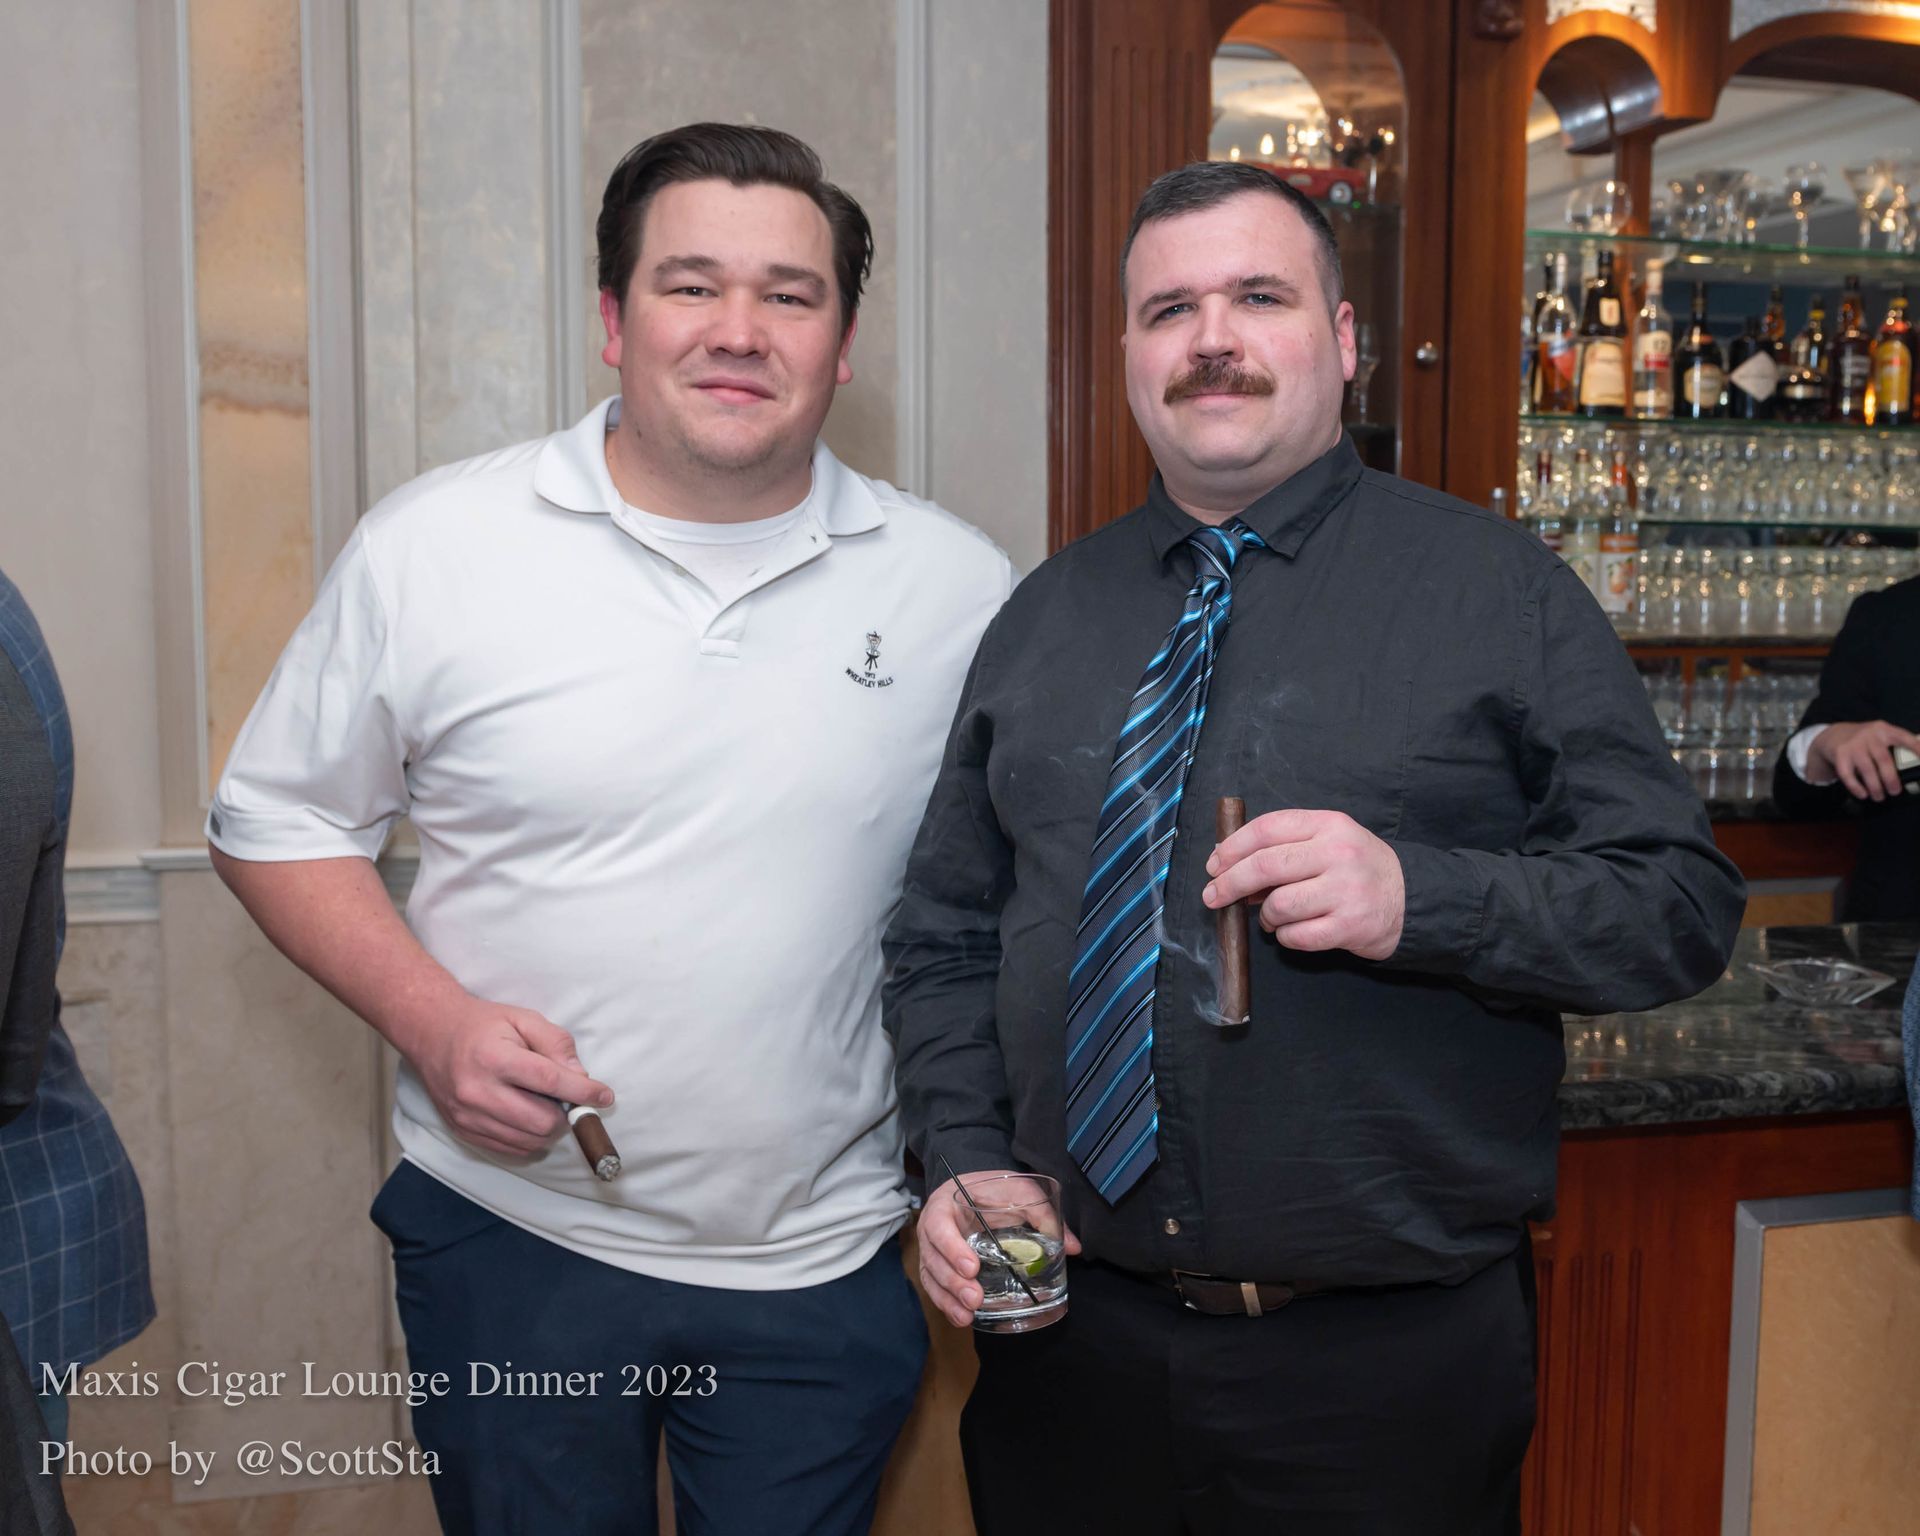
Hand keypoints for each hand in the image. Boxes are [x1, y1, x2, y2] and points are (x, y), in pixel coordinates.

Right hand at [406, 997, 614, 1158]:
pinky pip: (509, 1149)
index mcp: (494, 1059)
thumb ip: (556, 1043)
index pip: (550, 1082)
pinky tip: (528, 1116)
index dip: (583, 1092)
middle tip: (568, 1099)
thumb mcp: (523, 1018)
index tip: (604, 1096)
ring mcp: (467, 1116)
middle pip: (541, 1122)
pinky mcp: (463, 1130)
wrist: (430, 1033)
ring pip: (528, 1141)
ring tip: (545, 1104)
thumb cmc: (482, 1024)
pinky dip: (529, 1138)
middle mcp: (477, 1092)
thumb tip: (581, 1076)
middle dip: (565, 1114)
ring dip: (549, 1129)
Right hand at [916, 1173, 1082, 1328]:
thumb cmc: (993, 1189)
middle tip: (975, 1298)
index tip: (971, 1267)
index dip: (950, 1247)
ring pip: (931, 1277)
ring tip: (967, 1315)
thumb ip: (1043, 1213)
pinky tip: (962, 1318)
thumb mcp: (1019, 1190)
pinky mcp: (939, 1268)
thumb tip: (1073, 1247)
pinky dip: (947, 1305)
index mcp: (946, 1204)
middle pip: (933, 1257)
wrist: (975, 1191)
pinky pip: (936, 1288)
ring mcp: (933, 1250)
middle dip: (952, 1281)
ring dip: (948, 1298)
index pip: (939, 1224)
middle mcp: (933, 1228)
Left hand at [1201, 808, 1404, 960]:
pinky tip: (1292, 931)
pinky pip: (1295, 936)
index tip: (1214, 864)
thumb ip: (1285, 847)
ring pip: (1277, 905)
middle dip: (1230, 883)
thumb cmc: (1357, 869)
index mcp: (1329, 825)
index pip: (1267, 829)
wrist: (1410, 899)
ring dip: (1264, 916)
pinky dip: (1284, 936)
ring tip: (1271, 917)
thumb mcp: (1328, 842)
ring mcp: (1346, 891)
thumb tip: (1228, 864)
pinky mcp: (1350, 926)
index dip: (1232, 847)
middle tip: (1213, 896)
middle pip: (1265, 866)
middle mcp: (1338, 853)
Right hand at [1806, 720, 1919, 801]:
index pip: (1904, 738)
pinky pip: (1848, 774)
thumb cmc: (1864, 740)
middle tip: (1895, 791)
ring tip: (1879, 796)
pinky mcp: (1840, 754)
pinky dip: (1856, 787)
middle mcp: (1869, 735)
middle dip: (1891, 779)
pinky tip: (1863, 794)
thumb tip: (1913, 768)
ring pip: (1867, 769)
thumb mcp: (1880, 736)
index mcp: (1884, 730)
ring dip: (1875, 786)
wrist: (1834, 735)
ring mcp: (1853, 745)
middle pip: (1884, 760)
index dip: (1916, 748)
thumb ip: (1894, 746)